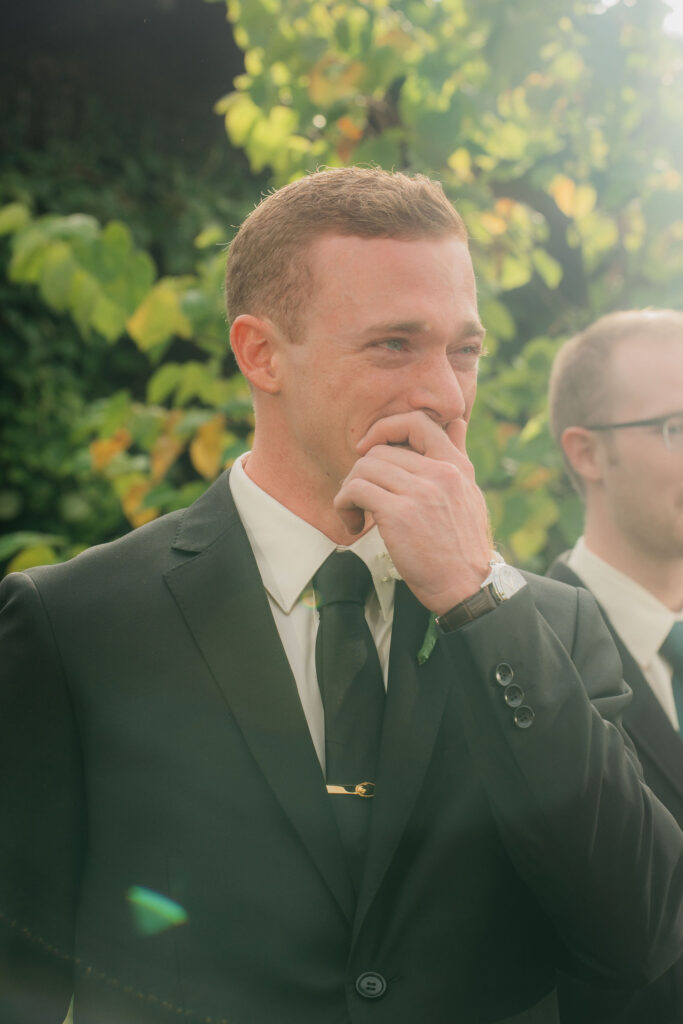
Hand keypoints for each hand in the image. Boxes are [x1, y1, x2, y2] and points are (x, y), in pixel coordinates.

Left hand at [334, 411, 491, 613]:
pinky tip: (354, 522)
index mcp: (456, 466)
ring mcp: (420, 492)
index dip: (385, 428)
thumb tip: (456, 422)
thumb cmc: (464, 547)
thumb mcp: (471, 493)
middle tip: (361, 498)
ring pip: (364, 468)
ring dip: (350, 490)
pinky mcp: (399, 515)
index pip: (417, 422)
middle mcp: (440, 473)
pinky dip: (344, 504)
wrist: (469, 587)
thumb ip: (459, 457)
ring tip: (357, 512)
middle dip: (362, 472)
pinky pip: (356, 490)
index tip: (370, 449)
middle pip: (380, 450)